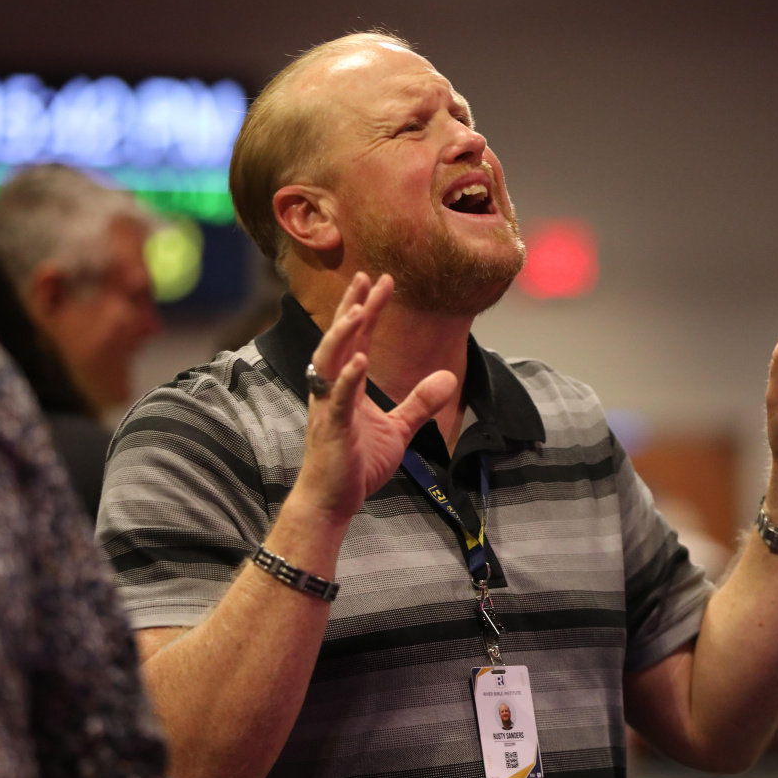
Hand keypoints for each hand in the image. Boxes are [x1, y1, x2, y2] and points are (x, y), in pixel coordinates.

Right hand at [297, 272, 455, 523]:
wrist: (333, 500)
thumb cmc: (356, 464)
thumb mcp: (398, 430)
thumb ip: (420, 403)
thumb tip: (448, 377)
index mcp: (346, 385)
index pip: (357, 339)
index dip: (367, 309)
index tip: (379, 281)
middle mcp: (331, 389)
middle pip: (340, 339)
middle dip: (352, 307)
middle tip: (367, 277)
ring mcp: (328, 407)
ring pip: (329, 362)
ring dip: (343, 335)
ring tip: (360, 310)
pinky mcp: (332, 429)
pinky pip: (337, 400)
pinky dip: (347, 379)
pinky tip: (359, 361)